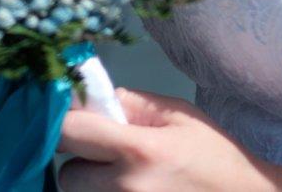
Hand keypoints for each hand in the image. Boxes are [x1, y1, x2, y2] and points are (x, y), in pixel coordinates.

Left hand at [57, 87, 276, 191]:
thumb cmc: (215, 156)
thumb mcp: (179, 116)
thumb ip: (132, 103)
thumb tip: (90, 99)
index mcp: (138, 150)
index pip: (69, 132)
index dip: (66, 123)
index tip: (76, 122)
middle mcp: (127, 188)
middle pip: (68, 174)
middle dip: (81, 162)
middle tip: (108, 157)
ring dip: (92, 187)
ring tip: (125, 179)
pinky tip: (136, 191)